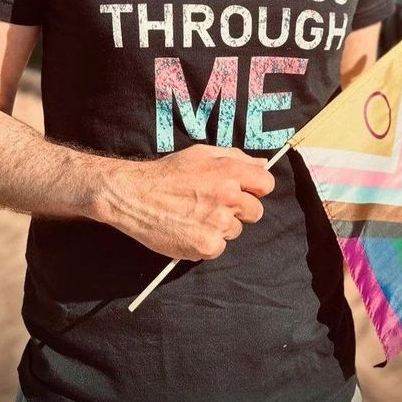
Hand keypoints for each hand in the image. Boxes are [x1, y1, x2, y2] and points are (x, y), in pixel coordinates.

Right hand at [93, 144, 274, 260]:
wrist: (135, 195)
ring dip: (221, 227)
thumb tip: (263, 164)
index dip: (255, 188)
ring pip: (236, 231)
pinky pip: (219, 247)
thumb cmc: (168, 172)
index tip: (243, 191)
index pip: (266, 184)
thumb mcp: (201, 154)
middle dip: (239, 210)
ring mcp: (219, 223)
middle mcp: (229, 197)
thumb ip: (235, 158)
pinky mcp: (207, 246)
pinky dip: (206, 242)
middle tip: (214, 205)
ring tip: (195, 216)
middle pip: (256, 212)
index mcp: (230, 171)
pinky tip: (188, 230)